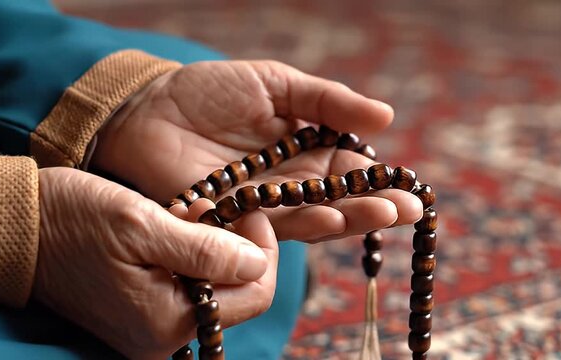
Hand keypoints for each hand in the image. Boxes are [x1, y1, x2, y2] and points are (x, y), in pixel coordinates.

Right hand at [34, 167, 277, 358]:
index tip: (248, 211)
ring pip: (215, 287)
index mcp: (167, 321)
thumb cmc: (72, 219)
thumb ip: (204, 250)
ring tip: (185, 213)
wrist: (16, 230)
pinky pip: (189, 286)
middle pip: (238, 293)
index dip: (262, 249)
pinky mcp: (142, 312)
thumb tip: (256, 264)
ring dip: (212, 246)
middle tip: (208, 208)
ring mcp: (152, 328)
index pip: (255, 294)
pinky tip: (173, 227)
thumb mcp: (141, 225)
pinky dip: (191, 255)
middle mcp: (163, 336)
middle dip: (235, 246)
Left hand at [91, 61, 422, 240]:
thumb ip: (326, 101)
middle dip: (373, 207)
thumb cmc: (211, 91)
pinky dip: (298, 224)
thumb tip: (385, 116)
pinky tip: (326, 218)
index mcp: (305, 151)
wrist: (148, 108)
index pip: (351, 172)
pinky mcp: (232, 221)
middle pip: (338, 202)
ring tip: (377, 213)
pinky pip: (268, 227)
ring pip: (310, 219)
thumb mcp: (275, 84)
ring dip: (345, 218)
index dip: (381, 181)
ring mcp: (262, 205)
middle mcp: (290, 184)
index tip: (412, 189)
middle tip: (406, 210)